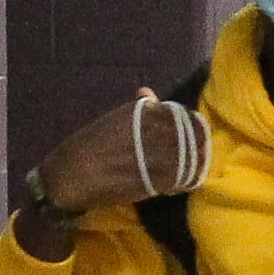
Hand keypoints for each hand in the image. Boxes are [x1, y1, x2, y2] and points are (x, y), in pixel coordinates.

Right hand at [26, 92, 209, 222]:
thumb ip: (136, 109)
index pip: (180, 115)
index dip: (191, 123)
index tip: (194, 128)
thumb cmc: (86, 147)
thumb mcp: (110, 120)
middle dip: (199, 142)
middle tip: (203, 147)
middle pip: (189, 137)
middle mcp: (149, 132)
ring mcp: (152, 157)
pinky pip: (179, 180)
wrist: (70, 177)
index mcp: (139, 114)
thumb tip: (149, 93)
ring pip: (188, 158)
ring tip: (198, 164)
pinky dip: (185, 181)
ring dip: (196, 162)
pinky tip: (184, 181)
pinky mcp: (152, 181)